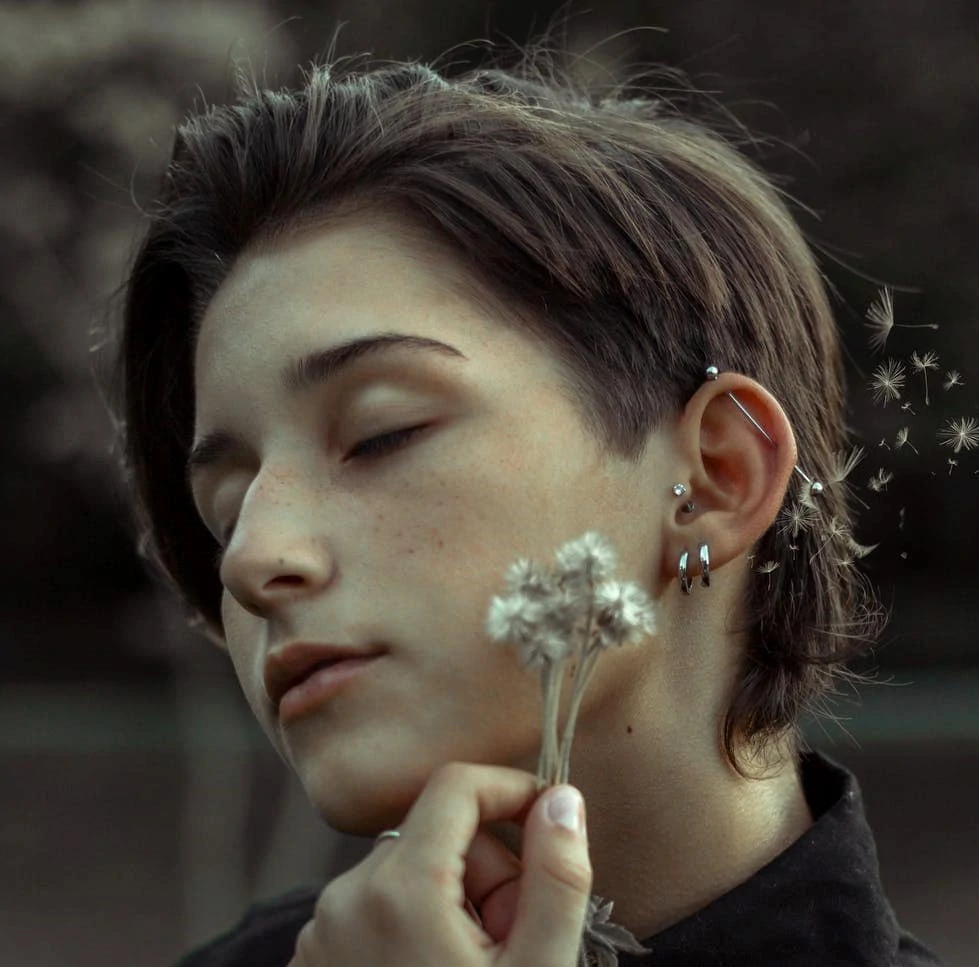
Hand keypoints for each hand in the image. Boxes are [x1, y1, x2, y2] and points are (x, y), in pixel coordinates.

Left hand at [287, 762, 592, 966]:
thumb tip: (562, 797)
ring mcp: (322, 931)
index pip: (457, 786)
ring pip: (410, 870)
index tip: (551, 823)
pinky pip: (379, 906)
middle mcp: (345, 896)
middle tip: (517, 938)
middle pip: (437, 833)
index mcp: (398, 888)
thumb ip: (557, 876)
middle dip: (490, 870)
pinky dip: (418, 922)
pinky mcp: (315, 959)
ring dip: (457, 900)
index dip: (512, 790)